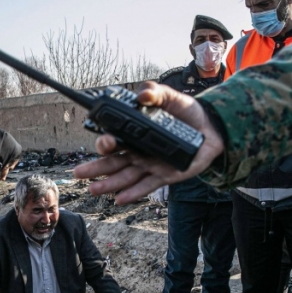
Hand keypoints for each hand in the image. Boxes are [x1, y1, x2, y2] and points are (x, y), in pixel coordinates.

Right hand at [73, 82, 224, 204]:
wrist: (212, 128)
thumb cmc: (188, 114)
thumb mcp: (172, 98)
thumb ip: (156, 93)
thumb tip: (144, 93)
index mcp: (136, 134)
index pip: (114, 140)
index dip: (106, 142)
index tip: (105, 141)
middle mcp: (139, 152)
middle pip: (113, 162)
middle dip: (95, 168)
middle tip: (79, 173)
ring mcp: (151, 166)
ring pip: (125, 177)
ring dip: (108, 184)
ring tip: (93, 189)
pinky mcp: (166, 176)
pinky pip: (147, 186)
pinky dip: (133, 193)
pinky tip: (118, 199)